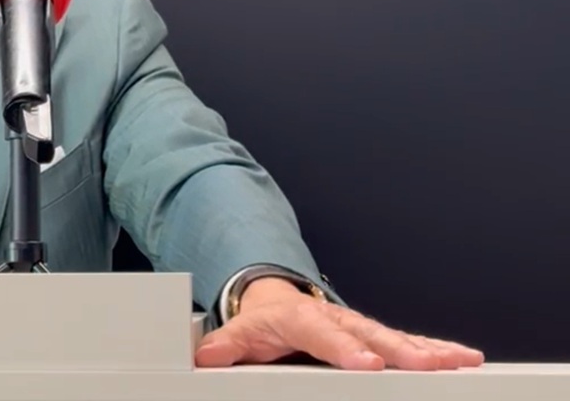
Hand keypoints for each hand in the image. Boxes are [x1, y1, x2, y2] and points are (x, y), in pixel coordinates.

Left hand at [195, 278, 484, 370]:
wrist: (276, 304)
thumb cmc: (264, 324)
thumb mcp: (241, 334)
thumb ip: (226, 347)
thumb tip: (205, 357)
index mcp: (302, 319)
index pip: (322, 334)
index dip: (344, 349)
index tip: (365, 363)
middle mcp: (336, 320)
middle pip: (369, 334)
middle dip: (397, 349)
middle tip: (423, 364)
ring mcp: (359, 328)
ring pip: (396, 337)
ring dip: (427, 348)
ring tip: (459, 359)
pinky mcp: (375, 337)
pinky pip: (409, 342)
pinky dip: (436, 348)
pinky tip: (463, 358)